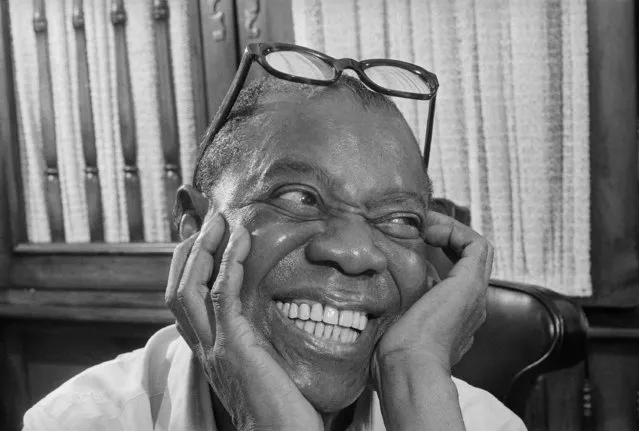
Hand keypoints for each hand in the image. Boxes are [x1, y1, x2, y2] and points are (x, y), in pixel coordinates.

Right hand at [165, 213, 322, 430]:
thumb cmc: (284, 411)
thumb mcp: (265, 368)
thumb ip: (259, 342)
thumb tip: (274, 316)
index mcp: (211, 352)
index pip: (186, 303)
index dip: (189, 267)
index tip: (204, 238)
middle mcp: (205, 349)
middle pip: (177, 290)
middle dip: (188, 251)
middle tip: (208, 220)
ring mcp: (215, 348)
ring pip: (188, 289)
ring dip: (202, 250)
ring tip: (218, 221)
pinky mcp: (234, 347)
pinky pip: (222, 296)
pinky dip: (228, 264)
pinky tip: (241, 241)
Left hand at [369, 212, 492, 429]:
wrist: (407, 368)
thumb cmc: (391, 354)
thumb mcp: (392, 323)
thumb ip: (390, 307)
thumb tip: (367, 293)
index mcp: (452, 316)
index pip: (455, 275)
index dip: (438, 252)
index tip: (410, 241)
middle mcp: (470, 305)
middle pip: (468, 260)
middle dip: (446, 237)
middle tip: (420, 227)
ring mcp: (473, 295)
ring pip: (475, 250)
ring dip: (450, 230)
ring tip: (424, 225)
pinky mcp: (470, 284)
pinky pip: (476, 246)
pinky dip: (455, 232)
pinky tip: (428, 231)